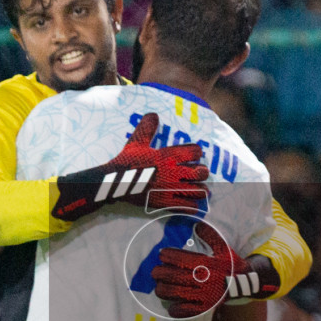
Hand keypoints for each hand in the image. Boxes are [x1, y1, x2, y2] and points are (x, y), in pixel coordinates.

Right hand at [51, 113, 207, 221]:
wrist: (116, 183)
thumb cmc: (127, 162)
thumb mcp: (136, 142)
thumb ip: (147, 128)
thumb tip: (153, 114)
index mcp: (168, 156)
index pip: (194, 151)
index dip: (197, 152)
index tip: (195, 155)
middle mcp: (173, 172)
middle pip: (202, 172)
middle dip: (203, 172)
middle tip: (200, 173)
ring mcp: (171, 189)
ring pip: (199, 191)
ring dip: (201, 190)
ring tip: (199, 189)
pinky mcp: (167, 203)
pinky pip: (187, 206)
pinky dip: (192, 206)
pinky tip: (191, 204)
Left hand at [151, 222, 278, 318]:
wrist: (245, 283)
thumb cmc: (230, 264)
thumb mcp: (223, 247)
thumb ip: (210, 235)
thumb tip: (197, 224)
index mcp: (206, 263)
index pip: (181, 259)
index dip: (168, 256)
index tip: (161, 254)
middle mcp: (203, 279)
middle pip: (174, 276)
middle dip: (160, 273)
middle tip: (154, 272)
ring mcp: (203, 295)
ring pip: (176, 293)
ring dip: (163, 290)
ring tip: (158, 287)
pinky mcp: (205, 307)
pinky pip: (187, 311)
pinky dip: (176, 310)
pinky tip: (171, 307)